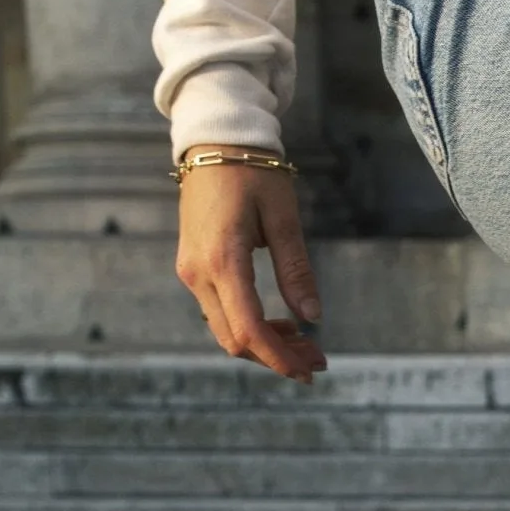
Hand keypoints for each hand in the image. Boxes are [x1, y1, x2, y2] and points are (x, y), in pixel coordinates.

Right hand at [175, 150, 327, 382]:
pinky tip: (279, 323)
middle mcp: (198, 273)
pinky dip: (249, 326)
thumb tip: (313, 317)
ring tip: (304, 343)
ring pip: (225, 330)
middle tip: (318, 359)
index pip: (249, 330)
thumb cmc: (252, 172)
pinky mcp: (193, 267)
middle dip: (276, 357)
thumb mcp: (283, 218)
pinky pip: (220, 312)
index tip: (310, 370)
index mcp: (222, 260)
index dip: (280, 358)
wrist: (213, 140)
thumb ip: (296, 270)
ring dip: (264, 344)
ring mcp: (191, 271)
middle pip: (235, 339)